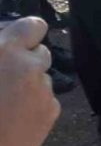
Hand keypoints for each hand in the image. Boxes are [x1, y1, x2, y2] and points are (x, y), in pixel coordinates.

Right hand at [0, 17, 58, 145]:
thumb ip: (0, 51)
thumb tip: (7, 36)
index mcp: (4, 49)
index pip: (34, 26)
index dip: (27, 35)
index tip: (19, 45)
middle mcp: (29, 65)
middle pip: (42, 54)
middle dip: (28, 63)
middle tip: (7, 80)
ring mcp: (43, 89)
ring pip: (43, 80)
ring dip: (30, 88)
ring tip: (6, 105)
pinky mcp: (51, 111)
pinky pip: (47, 101)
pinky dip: (35, 108)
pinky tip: (14, 120)